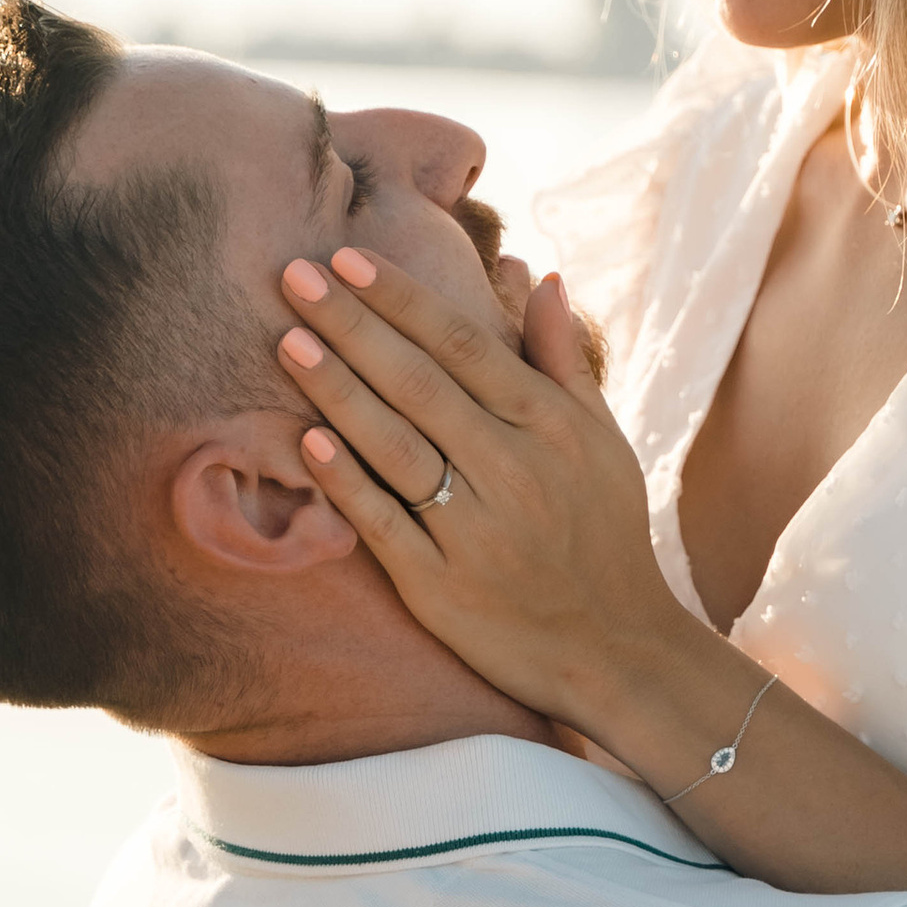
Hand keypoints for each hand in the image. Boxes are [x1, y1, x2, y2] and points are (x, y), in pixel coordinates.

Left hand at [273, 247, 700, 731]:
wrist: (616, 649)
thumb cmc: (605, 531)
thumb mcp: (600, 439)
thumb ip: (562, 357)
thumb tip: (538, 273)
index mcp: (550, 425)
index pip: (464, 345)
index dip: (402, 299)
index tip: (349, 258)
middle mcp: (514, 470)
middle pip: (420, 384)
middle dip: (354, 326)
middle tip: (294, 276)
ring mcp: (475, 530)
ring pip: (396, 446)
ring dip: (340, 390)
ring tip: (289, 341)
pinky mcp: (441, 586)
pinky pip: (385, 524)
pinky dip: (347, 482)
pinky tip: (309, 440)